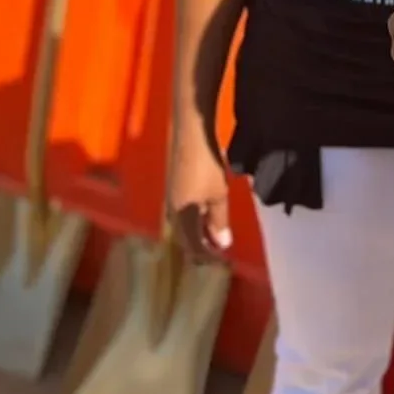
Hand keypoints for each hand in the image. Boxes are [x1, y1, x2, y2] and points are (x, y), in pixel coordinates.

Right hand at [167, 136, 233, 264]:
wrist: (191, 133)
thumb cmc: (206, 165)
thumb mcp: (218, 195)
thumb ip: (219, 221)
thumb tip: (221, 244)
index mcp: (181, 217)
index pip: (192, 246)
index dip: (207, 256)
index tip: (222, 260)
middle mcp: (172, 210)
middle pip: (184, 237)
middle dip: (200, 246)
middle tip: (217, 250)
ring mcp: (171, 196)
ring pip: (183, 224)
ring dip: (198, 232)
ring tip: (214, 233)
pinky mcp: (174, 184)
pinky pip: (183, 211)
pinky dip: (195, 218)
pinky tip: (207, 211)